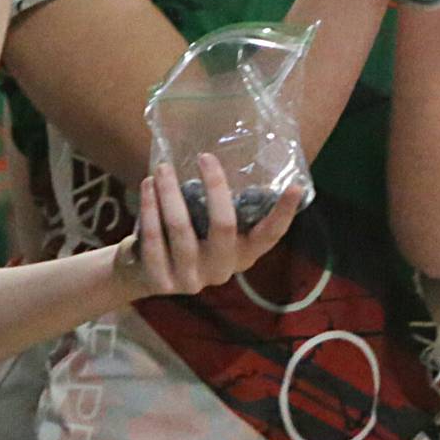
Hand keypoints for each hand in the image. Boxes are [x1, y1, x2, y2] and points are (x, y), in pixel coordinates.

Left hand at [116, 153, 302, 299]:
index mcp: (242, 254)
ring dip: (170, 193)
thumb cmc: (187, 237)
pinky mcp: (162, 282)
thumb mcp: (210, 229)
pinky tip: (147, 186)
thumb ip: (221, 209)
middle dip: (214, 187)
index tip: (295, 186)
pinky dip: (149, 208)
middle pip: (224, 226)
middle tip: (205, 157)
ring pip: (181, 229)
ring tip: (163, 168)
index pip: (270, 236)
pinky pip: (154, 239)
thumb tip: (232, 160)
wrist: (143, 275)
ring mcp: (192, 280)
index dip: (283, 213)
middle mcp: (222, 270)